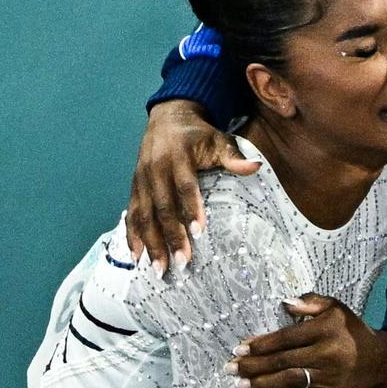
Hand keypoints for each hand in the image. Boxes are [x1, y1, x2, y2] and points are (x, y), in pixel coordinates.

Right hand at [126, 100, 260, 275]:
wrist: (168, 118)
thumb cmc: (199, 134)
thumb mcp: (218, 139)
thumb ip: (233, 156)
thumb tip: (255, 166)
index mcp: (178, 156)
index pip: (185, 186)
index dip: (190, 209)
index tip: (198, 233)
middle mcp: (155, 168)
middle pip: (162, 206)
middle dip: (171, 236)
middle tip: (182, 263)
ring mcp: (141, 179)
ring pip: (144, 214)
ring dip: (150, 243)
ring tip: (159, 269)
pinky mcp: (134, 187)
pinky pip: (131, 213)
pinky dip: (133, 235)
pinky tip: (137, 257)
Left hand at [224, 293, 386, 387]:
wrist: (381, 360)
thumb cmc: (351, 331)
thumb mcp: (336, 308)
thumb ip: (311, 302)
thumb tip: (284, 303)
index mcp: (325, 330)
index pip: (287, 338)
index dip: (262, 344)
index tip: (240, 347)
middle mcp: (327, 354)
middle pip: (283, 361)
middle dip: (254, 365)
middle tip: (230, 368)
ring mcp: (332, 378)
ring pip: (292, 381)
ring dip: (264, 384)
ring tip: (242, 385)